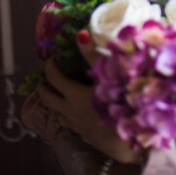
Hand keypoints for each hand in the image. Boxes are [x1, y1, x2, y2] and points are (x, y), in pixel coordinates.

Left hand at [37, 32, 140, 163]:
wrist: (131, 141)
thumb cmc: (121, 103)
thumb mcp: (107, 75)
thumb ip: (93, 55)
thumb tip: (80, 34)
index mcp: (73, 95)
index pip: (54, 78)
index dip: (50, 66)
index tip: (52, 58)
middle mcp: (71, 111)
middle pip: (49, 99)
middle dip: (44, 88)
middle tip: (44, 80)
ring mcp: (77, 126)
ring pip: (58, 114)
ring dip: (55, 104)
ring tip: (59, 96)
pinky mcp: (86, 137)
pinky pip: (71, 125)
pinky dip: (69, 116)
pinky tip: (78, 114)